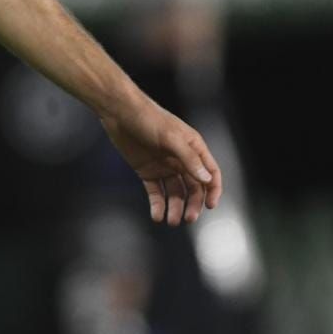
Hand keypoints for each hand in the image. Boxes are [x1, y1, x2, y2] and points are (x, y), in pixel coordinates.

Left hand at [101, 97, 222, 225]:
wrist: (119, 112)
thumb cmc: (148, 118)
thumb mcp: (171, 137)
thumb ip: (189, 159)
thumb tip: (206, 179)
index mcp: (193, 147)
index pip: (210, 172)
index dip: (213, 189)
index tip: (210, 206)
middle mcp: (181, 159)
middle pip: (193, 187)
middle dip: (193, 204)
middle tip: (188, 219)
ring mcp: (164, 166)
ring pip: (175, 192)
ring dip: (175, 208)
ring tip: (170, 221)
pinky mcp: (147, 171)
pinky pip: (156, 192)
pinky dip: (157, 205)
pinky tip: (157, 216)